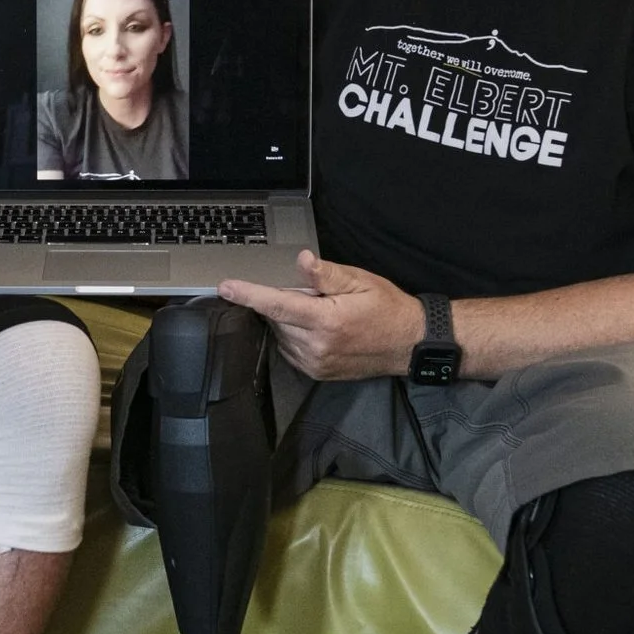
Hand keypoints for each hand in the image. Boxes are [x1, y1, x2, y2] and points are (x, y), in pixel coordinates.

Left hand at [218, 251, 425, 380]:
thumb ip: (328, 274)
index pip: (277, 304)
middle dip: (285, 301)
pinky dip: (294, 335)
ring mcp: (315, 363)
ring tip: (322, 313)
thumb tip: (302, 260)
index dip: (248, 294)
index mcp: (327, 320)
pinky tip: (317, 328)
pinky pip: (290, 349)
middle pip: (277, 317)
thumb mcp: (361, 281)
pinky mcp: (316, 373)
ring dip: (289, 320)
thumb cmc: (387, 308)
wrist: (408, 344)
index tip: (225, 287)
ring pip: (281, 333)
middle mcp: (316, 345)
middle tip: (314, 295)